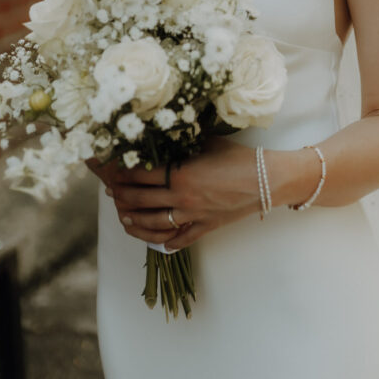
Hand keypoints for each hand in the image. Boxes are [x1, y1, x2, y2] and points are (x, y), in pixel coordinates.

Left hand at [93, 137, 259, 250]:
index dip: (123, 174)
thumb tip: (167, 135)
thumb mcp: (208, 143)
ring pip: (153, 224)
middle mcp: (181, 197)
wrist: (266, 180)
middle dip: (122, 197)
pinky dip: (166, 243)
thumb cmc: (238, 157)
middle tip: (112, 194)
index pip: (140, 176)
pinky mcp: (205, 227)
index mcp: (179, 173)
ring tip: (125, 217)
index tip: (113, 172)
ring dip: (135, 221)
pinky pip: (180, 239)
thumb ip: (185, 143)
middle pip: (141, 200)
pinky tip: (158, 242)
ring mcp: (192, 215)